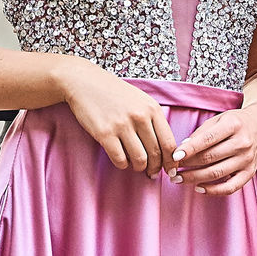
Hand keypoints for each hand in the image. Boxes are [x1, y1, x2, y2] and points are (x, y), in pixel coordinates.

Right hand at [57, 57, 177, 177]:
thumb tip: (164, 149)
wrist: (86, 83)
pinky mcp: (105, 133)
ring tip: (136, 165)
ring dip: (139, 167)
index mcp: (152, 108)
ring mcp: (122, 125)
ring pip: (140, 160)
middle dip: (155, 168)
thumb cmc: (115, 93)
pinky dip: (123, 165)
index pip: (169, 143)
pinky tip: (121, 159)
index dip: (171, 161)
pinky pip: (120, 160)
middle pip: (156, 153)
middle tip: (151, 172)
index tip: (169, 170)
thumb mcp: (140, 100)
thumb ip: (153, 120)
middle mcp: (140, 117)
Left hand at [168, 105, 256, 195]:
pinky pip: (230, 187)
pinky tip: (199, 188)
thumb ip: (202, 132)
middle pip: (210, 158)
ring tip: (180, 179)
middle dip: (188, 165)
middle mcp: (242, 143)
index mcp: (233, 125)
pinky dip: (213, 191)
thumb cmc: (238, 122)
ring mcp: (247, 160)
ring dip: (195, 178)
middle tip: (172, 169)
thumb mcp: (220, 118)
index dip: (189, 149)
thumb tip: (183, 148)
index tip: (174, 156)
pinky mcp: (249, 173)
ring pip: (217, 173)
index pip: (207, 139)